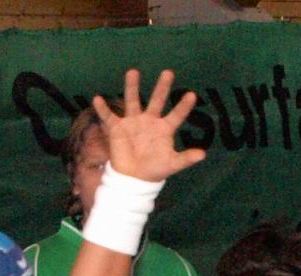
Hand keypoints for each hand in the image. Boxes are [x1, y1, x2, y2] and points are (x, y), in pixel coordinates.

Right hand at [94, 68, 206, 182]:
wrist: (134, 177)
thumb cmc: (155, 169)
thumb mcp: (172, 164)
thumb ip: (186, 158)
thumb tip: (203, 154)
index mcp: (164, 129)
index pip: (176, 115)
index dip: (183, 106)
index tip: (192, 94)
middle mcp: (149, 121)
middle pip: (157, 100)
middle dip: (162, 87)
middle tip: (168, 72)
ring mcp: (133, 122)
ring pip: (133, 100)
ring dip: (132, 87)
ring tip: (133, 72)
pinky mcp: (118, 128)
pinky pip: (108, 116)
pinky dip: (102, 109)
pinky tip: (97, 99)